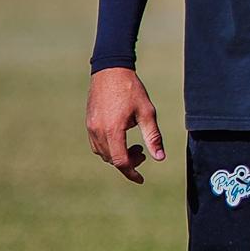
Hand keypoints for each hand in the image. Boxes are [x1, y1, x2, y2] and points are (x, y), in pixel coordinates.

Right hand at [86, 67, 165, 183]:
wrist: (110, 71)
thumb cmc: (131, 90)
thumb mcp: (147, 112)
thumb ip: (153, 136)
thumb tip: (160, 158)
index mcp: (113, 130)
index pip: (120, 161)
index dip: (131, 173)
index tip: (141, 179)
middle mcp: (98, 131)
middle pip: (111, 159)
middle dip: (128, 163)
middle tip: (143, 152)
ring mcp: (91, 127)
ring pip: (103, 153)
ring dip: (118, 156)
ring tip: (135, 146)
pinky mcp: (89, 123)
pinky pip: (96, 145)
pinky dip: (109, 149)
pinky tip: (121, 140)